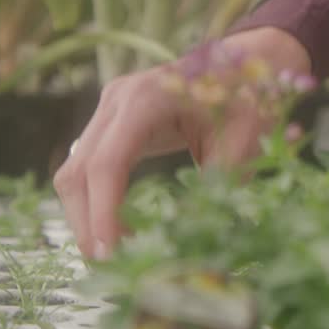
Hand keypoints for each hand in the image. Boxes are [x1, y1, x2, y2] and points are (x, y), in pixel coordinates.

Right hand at [53, 28, 311, 258]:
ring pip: (76, 172)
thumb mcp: (244, 143)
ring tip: (114, 257)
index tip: (112, 255)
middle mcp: (118, 100)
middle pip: (78, 171)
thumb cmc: (252, 96)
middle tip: (111, 268)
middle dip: (88, 224)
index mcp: (146, 99)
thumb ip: (217, 186)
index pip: (107, 163)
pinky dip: (96, 202)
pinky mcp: (114, 124)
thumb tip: (193, 239)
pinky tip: (118, 232)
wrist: (252, 60)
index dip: (103, 214)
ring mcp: (111, 110)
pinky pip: (90, 168)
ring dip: (86, 217)